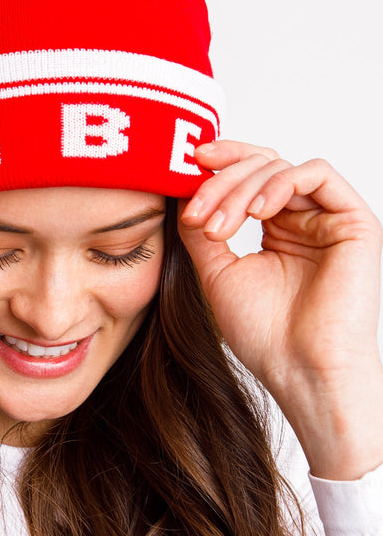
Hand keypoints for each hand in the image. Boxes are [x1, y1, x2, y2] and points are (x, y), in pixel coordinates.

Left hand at [179, 140, 382, 479]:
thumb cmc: (265, 334)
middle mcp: (303, 218)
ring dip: (241, 189)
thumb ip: (200, 229)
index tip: (184, 165)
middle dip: (221, 182)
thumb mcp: (216, 272)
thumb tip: (180, 191)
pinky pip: (317, 174)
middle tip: (197, 210)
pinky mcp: (354, 221)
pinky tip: (257, 212)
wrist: (301, 371)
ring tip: (221, 228)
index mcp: (275, 228)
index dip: (218, 165)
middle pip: (260, 165)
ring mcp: (328, 218)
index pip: (247, 176)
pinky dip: (280, 183)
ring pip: (281, 167)